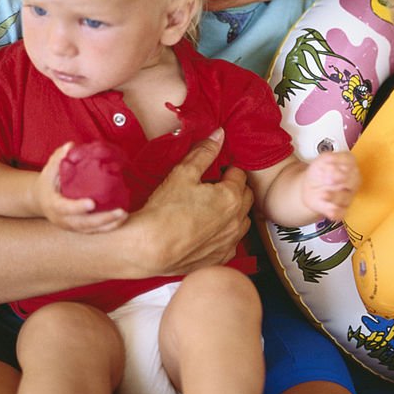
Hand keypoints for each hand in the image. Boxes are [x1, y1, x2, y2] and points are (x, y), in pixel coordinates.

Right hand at [36, 143, 127, 232]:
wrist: (40, 200)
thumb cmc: (48, 182)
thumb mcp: (49, 170)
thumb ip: (59, 158)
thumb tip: (70, 145)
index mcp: (53, 204)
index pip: (65, 208)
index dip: (78, 207)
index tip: (92, 203)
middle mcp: (61, 219)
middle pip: (82, 223)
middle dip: (102, 219)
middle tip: (120, 211)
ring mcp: (71, 226)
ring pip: (90, 229)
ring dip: (109, 225)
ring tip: (125, 215)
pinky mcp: (78, 228)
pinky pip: (94, 231)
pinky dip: (108, 227)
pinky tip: (122, 219)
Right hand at [125, 129, 252, 276]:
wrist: (147, 249)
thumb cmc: (164, 210)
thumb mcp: (183, 173)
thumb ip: (204, 152)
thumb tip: (219, 134)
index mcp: (232, 197)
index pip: (239, 175)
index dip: (227, 170)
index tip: (215, 171)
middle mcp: (237, 220)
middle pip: (246, 197)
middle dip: (234, 189)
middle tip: (213, 187)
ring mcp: (230, 241)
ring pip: (242, 221)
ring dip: (233, 212)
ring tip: (211, 208)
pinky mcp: (220, 258)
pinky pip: (231, 242)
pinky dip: (225, 234)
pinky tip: (207, 231)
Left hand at [302, 151, 359, 220]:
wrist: (309, 187)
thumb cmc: (318, 172)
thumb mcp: (321, 160)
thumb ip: (329, 159)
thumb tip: (334, 167)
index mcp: (348, 164)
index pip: (351, 162)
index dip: (342, 166)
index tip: (330, 168)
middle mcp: (352, 180)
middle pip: (354, 181)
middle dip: (343, 181)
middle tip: (328, 180)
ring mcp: (348, 195)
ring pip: (347, 197)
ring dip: (335, 197)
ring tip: (323, 194)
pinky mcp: (341, 208)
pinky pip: (342, 212)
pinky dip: (336, 212)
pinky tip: (329, 211)